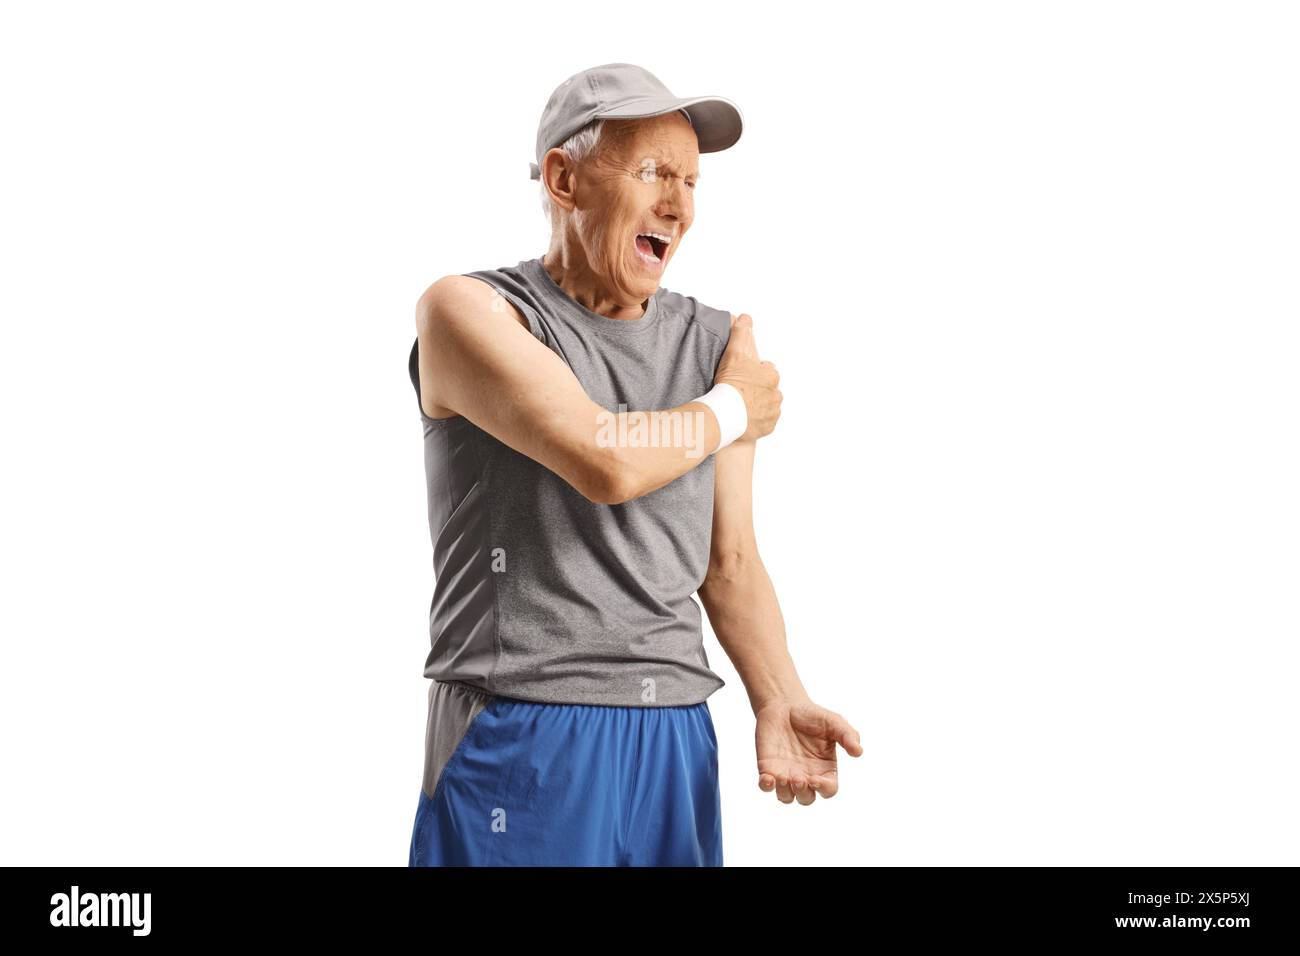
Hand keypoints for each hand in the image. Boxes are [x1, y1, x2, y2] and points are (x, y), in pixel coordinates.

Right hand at [715, 313, 781, 441]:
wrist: (725, 413)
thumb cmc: (730, 383)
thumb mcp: (734, 353)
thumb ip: (740, 333)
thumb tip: (745, 317)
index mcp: (771, 376)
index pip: (766, 371)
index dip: (753, 373)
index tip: (742, 377)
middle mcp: (776, 394)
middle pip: (768, 389)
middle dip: (757, 390)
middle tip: (740, 392)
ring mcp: (773, 412)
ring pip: (767, 406)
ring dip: (758, 405)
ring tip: (741, 406)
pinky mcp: (768, 427)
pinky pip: (764, 423)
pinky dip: (756, 421)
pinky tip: (744, 419)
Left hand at [755, 697, 862, 804]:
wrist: (785, 706)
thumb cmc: (813, 716)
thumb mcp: (834, 722)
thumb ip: (848, 735)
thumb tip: (859, 751)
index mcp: (825, 769)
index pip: (828, 789)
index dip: (824, 789)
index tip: (816, 779)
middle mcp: (806, 776)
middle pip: (807, 798)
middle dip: (803, 793)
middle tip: (798, 778)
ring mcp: (786, 774)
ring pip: (786, 797)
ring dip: (784, 792)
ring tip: (783, 777)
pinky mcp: (768, 769)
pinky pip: (766, 786)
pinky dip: (766, 786)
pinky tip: (767, 778)